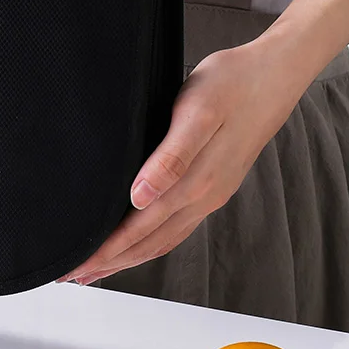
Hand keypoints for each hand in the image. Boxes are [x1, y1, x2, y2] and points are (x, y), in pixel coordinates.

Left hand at [59, 36, 310, 284]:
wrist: (272, 73)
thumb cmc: (231, 84)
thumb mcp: (196, 112)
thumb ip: (171, 157)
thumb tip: (140, 197)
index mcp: (195, 182)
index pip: (139, 229)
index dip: (107, 251)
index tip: (76, 267)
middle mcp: (204, 196)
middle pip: (149, 242)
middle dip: (111, 262)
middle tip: (75, 275)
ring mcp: (212, 192)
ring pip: (164, 238)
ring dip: (131, 256)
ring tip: (101, 268)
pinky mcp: (215, 183)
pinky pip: (179, 225)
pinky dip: (153, 241)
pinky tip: (142, 240)